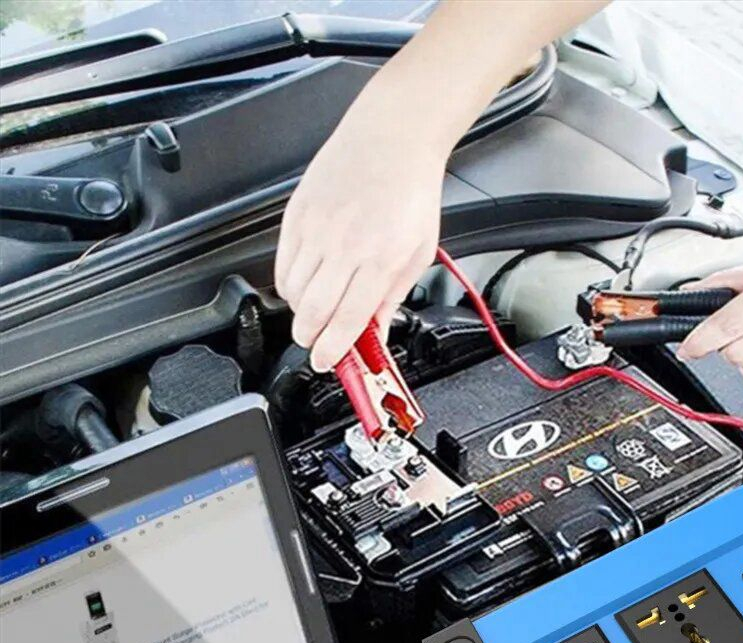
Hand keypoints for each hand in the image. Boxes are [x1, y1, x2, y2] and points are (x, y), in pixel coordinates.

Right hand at [275, 100, 443, 370]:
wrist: (392, 138)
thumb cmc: (410, 191)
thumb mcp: (419, 253)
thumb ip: (393, 296)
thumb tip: (376, 332)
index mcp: (379, 259)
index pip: (347, 320)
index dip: (333, 350)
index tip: (328, 362)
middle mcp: (344, 246)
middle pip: (312, 311)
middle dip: (310, 337)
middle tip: (318, 343)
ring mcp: (316, 230)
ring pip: (292, 291)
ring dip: (300, 311)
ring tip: (316, 311)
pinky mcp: (296, 215)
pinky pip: (282, 263)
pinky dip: (289, 283)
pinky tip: (306, 284)